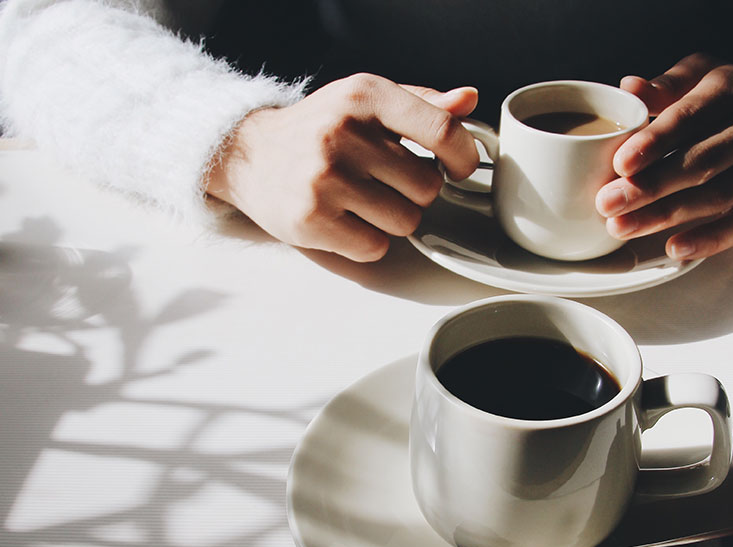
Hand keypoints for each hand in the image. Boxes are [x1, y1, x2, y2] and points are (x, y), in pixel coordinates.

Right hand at [207, 73, 479, 261]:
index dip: (463, 155)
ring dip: (392, 220)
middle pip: (427, 187)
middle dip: (414, 193)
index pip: (440, 128)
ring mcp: (324, 178)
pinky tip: (345, 221)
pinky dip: (367, 242)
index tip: (459, 168)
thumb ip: (420, 104)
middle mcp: (343, 133)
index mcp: (364, 96)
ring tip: (361, 202)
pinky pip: (374, 248)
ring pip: (405, 221)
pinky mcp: (310, 219)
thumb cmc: (315, 129)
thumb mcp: (363, 102)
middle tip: (384, 184)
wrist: (248, 154)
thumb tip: (468, 101)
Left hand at [595, 53, 732, 259]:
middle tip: (605, 203)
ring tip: (619, 228)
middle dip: (649, 186)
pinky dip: (709, 239)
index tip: (620, 164)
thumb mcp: (703, 77)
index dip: (654, 142)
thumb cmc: (731, 101)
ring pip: (716, 195)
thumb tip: (628, 87)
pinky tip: (674, 248)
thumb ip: (666, 86)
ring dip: (664, 215)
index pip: (689, 116)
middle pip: (700, 162)